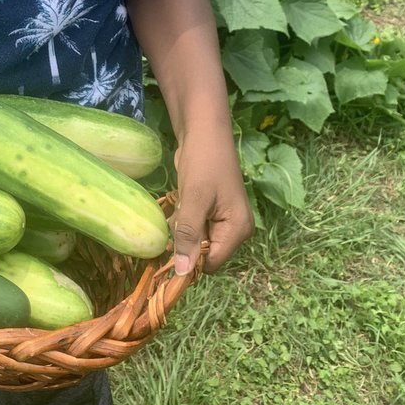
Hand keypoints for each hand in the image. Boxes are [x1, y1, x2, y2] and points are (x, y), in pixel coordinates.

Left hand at [172, 132, 253, 275]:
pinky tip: (178, 202)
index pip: (212, 263)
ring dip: (182, 229)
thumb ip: (188, 236)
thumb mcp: (194, 200)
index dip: (190, 261)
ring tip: (177, 206)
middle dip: (185, 242)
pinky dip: (183, 219)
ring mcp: (223, 219)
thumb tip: (183, 273)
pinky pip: (195, 226)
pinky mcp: (211, 209)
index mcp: (238, 230)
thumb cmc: (203, 163)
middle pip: (205, 252)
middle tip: (174, 219)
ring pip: (197, 239)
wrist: (204, 131)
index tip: (167, 251)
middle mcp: (235, 229)